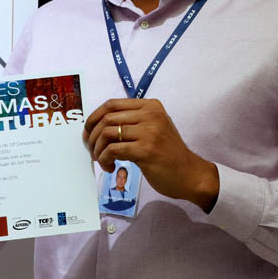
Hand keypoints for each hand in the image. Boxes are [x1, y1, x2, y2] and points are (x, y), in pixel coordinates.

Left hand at [83, 98, 218, 212]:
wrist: (190, 174)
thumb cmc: (168, 154)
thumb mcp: (154, 128)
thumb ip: (133, 121)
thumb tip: (99, 124)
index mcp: (150, 106)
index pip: (112, 104)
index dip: (94, 117)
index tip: (88, 132)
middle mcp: (150, 115)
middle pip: (107, 118)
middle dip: (92, 135)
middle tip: (91, 149)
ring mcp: (149, 132)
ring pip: (107, 133)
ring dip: (98, 149)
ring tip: (101, 160)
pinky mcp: (145, 150)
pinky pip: (113, 150)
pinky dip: (105, 159)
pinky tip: (110, 167)